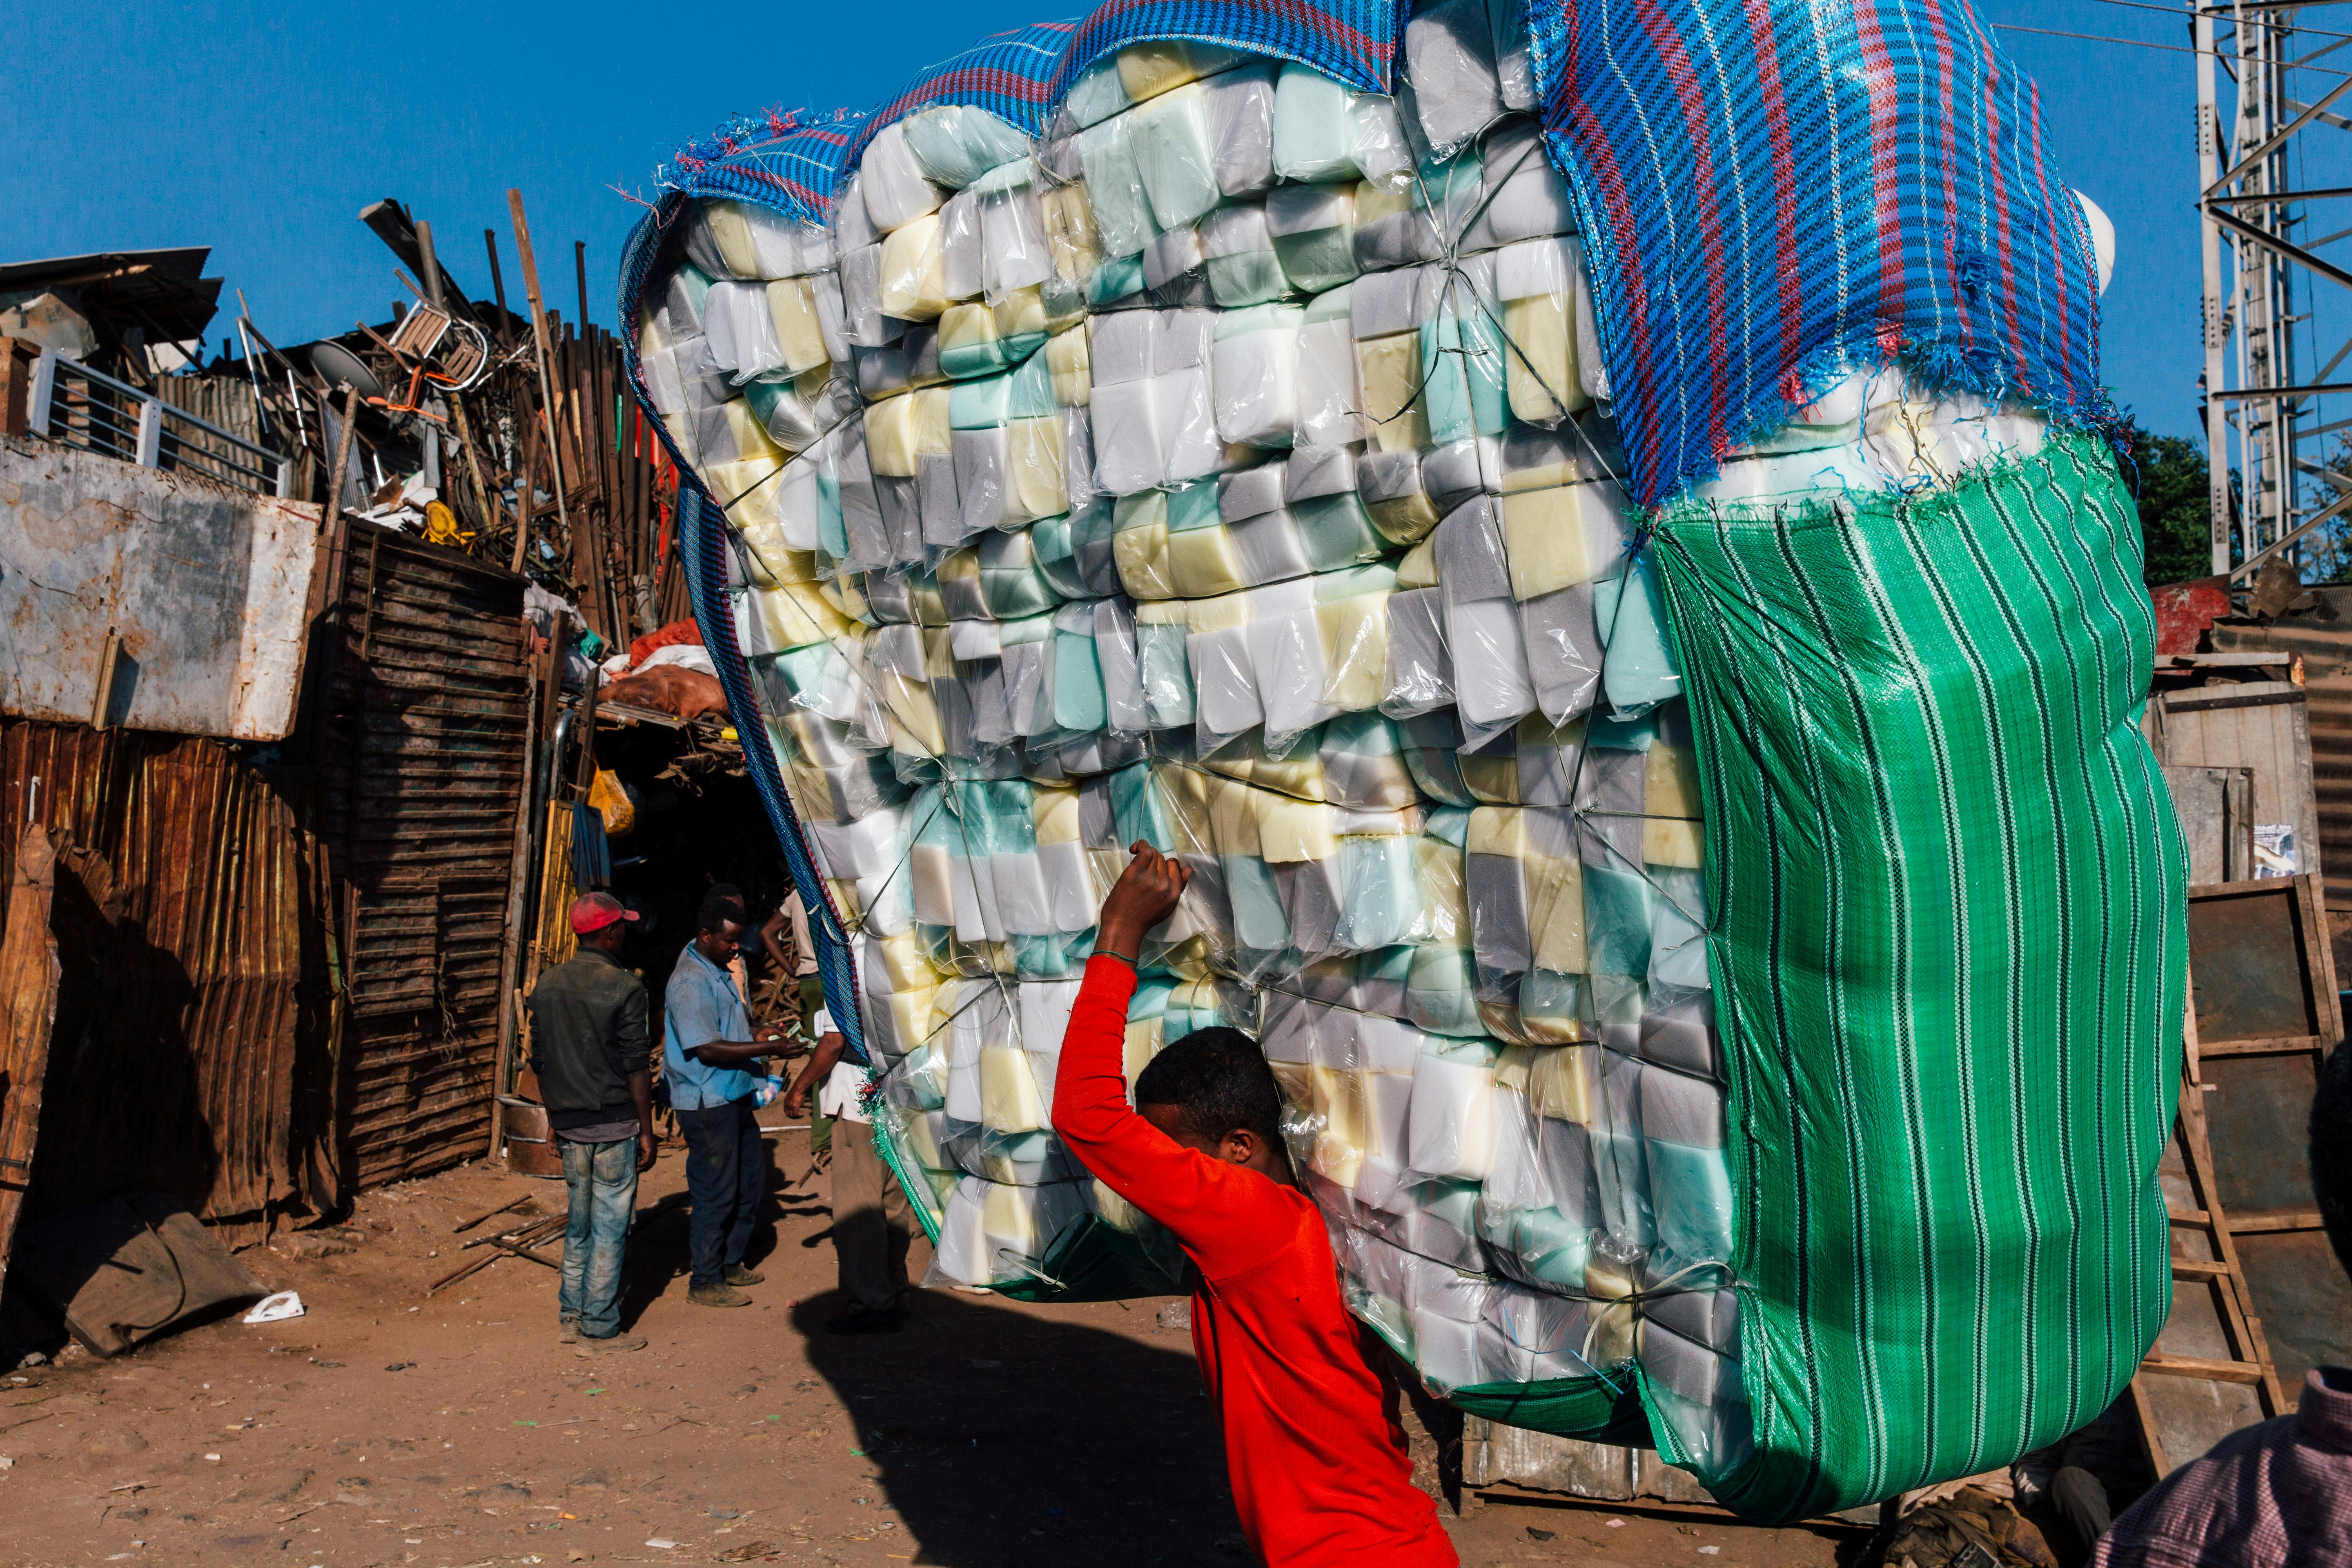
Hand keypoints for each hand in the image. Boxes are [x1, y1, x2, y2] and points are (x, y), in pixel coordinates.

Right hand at [637, 1129, 656, 1171]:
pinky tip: (638, 1166)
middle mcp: (655, 1153)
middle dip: (645, 1169)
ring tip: (637, 1170)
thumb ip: (643, 1153)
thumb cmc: (643, 1138)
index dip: (647, 1167)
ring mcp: (653, 1152)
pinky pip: (646, 1160)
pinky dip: (642, 1164)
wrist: (645, 1132)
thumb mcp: (643, 1147)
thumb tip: (639, 1159)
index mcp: (654, 1152)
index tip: (642, 1170)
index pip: (652, 1162)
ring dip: (642, 1168)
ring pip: (648, 1163)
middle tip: (638, 1172)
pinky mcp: (650, 1151)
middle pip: (651, 1164)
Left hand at [782, 1083, 811, 1120]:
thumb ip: (792, 1100)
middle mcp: (787, 1104)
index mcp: (785, 1101)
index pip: (785, 1110)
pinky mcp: (794, 1106)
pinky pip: (796, 1114)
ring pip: (792, 1115)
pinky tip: (802, 1114)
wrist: (798, 1088)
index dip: (789, 1113)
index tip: (794, 1114)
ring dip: (796, 1116)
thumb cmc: (797, 1090)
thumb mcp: (792, 1095)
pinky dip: (799, 1115)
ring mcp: (790, 1106)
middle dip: (793, 1116)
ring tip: (801, 1115)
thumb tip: (796, 1104)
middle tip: (798, 1116)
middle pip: (788, 1114)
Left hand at [1097, 841, 1189, 955]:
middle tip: (1143, 873)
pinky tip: (1134, 849)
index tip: (1156, 871)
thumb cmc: (1142, 919)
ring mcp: (1150, 878)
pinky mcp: (1135, 873)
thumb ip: (1178, 887)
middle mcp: (1165, 884)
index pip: (1176, 866)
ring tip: (1138, 863)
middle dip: (1154, 863)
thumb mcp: (1167, 907)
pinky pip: (1145, 851)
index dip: (1166, 866)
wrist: (1123, 927)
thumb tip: (1188, 869)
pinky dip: (1141, 846)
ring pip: (1154, 854)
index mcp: (1174, 893)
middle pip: (1163, 860)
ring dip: (1146, 855)